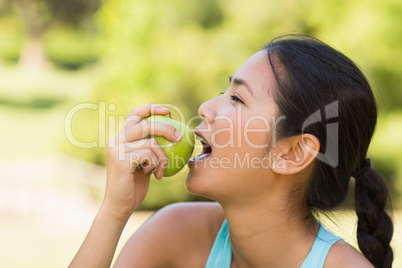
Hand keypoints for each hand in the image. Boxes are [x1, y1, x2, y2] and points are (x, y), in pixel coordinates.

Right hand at [103, 104, 181, 219]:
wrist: (121, 206)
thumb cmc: (135, 186)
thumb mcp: (145, 163)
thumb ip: (151, 149)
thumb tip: (174, 135)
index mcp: (121, 138)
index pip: (135, 114)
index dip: (151, 108)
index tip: (168, 112)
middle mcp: (116, 140)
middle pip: (145, 124)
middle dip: (165, 128)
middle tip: (179, 138)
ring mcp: (117, 149)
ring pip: (151, 141)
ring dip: (163, 156)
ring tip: (161, 169)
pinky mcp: (120, 159)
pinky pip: (148, 154)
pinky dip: (157, 163)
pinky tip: (154, 174)